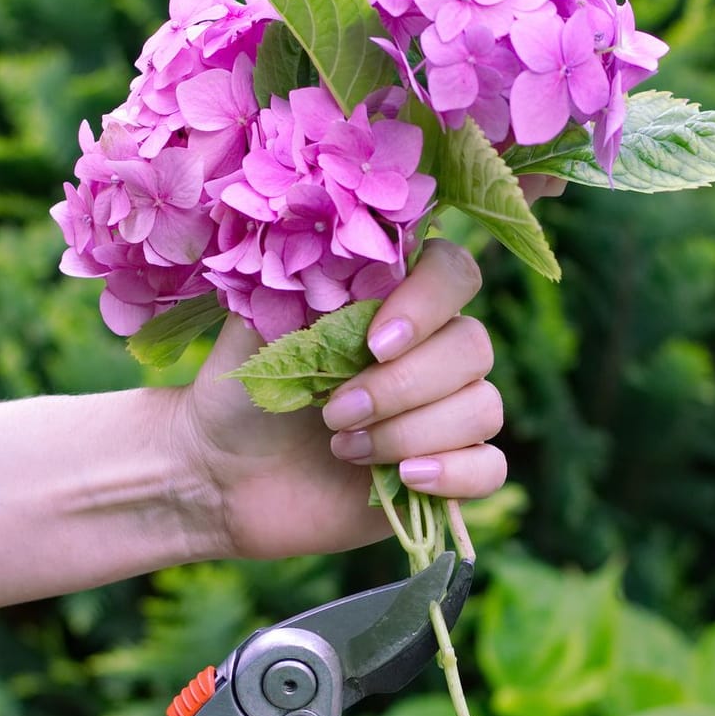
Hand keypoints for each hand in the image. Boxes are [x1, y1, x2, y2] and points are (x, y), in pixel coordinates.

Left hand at [171, 178, 562, 561]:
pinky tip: (403, 478)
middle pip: (474, 346)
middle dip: (403, 385)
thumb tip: (337, 236)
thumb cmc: (242, 396)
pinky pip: (491, 466)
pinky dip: (454, 472)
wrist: (222, 479)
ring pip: (482, 407)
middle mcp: (431, 353)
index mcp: (395, 305)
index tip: (374, 342)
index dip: (428, 303)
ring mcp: (446, 414)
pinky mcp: (448, 473)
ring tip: (344, 449)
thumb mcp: (260, 327)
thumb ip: (304, 277)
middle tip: (334, 412)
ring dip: (412, 432)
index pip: (454, 274)